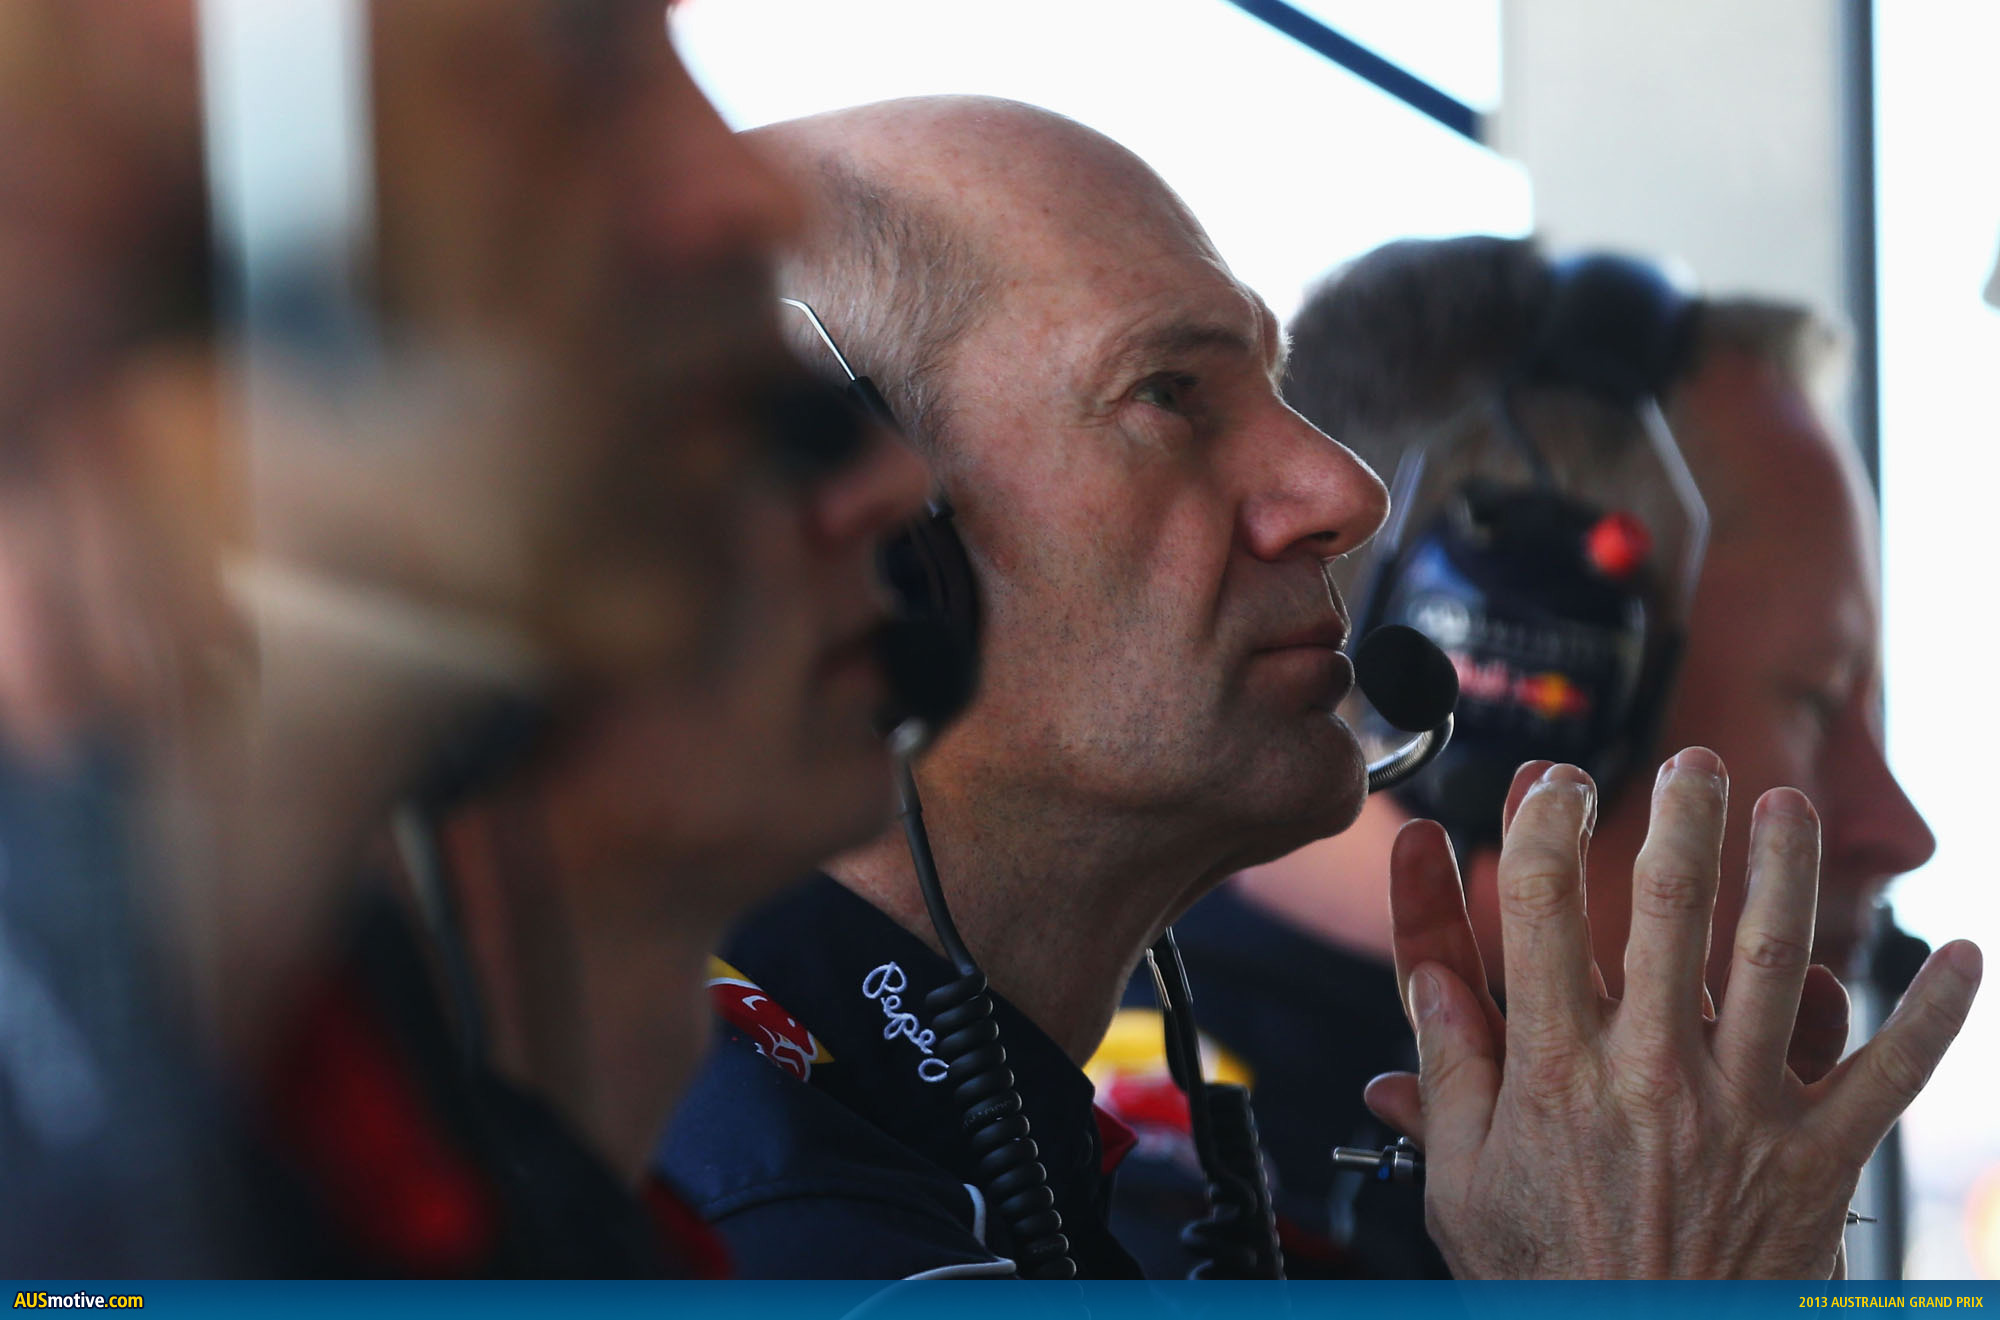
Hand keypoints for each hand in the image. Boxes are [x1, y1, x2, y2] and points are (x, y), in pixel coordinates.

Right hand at [1364, 749, 1980, 1277]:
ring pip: (1780, 963)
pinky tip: (1961, 958)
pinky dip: (1933, 1015)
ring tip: (1788, 807)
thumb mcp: (1463, 1180)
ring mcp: (1745, 1113)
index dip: (1540, 827)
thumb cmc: (1551, 1280)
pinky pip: (1891, 1076)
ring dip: (1789, 871)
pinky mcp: (1818, 1158)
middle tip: (1692, 765)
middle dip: (1683, 819)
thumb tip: (1425, 976)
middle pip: (1670, 910)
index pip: (1539, 911)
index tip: (1548, 785)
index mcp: (1555, 1073)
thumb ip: (1448, 1069)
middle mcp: (1653, 1076)